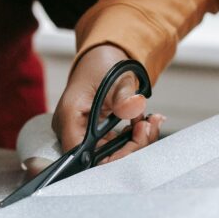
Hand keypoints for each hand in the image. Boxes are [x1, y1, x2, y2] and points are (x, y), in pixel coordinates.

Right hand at [52, 44, 163, 163]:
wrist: (102, 58)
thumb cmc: (100, 64)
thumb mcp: (115, 76)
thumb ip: (123, 95)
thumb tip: (133, 108)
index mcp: (69, 117)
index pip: (84, 154)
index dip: (112, 156)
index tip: (136, 140)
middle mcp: (72, 130)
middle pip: (99, 159)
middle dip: (130, 148)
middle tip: (148, 127)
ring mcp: (83, 134)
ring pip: (110, 156)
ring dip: (135, 143)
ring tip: (149, 121)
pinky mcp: (95, 136)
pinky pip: (114, 148)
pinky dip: (132, 139)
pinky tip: (144, 123)